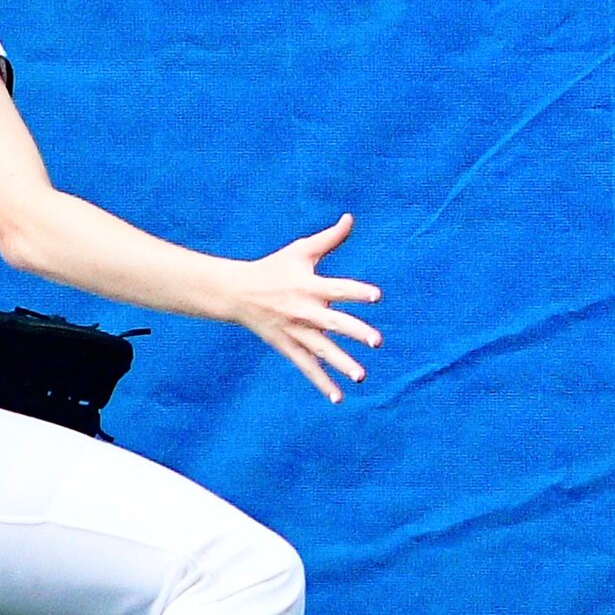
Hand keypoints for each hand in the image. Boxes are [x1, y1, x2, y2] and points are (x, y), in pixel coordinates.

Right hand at [232, 213, 381, 402]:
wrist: (237, 293)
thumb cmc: (275, 267)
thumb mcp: (300, 250)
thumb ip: (330, 238)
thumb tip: (351, 218)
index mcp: (309, 285)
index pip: (337, 288)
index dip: (356, 291)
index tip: (376, 296)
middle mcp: (304, 310)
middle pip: (333, 322)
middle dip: (354, 332)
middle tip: (377, 341)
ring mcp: (295, 331)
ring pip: (321, 350)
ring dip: (341, 364)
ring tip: (361, 376)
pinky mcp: (287, 347)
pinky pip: (306, 367)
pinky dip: (321, 383)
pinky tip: (338, 397)